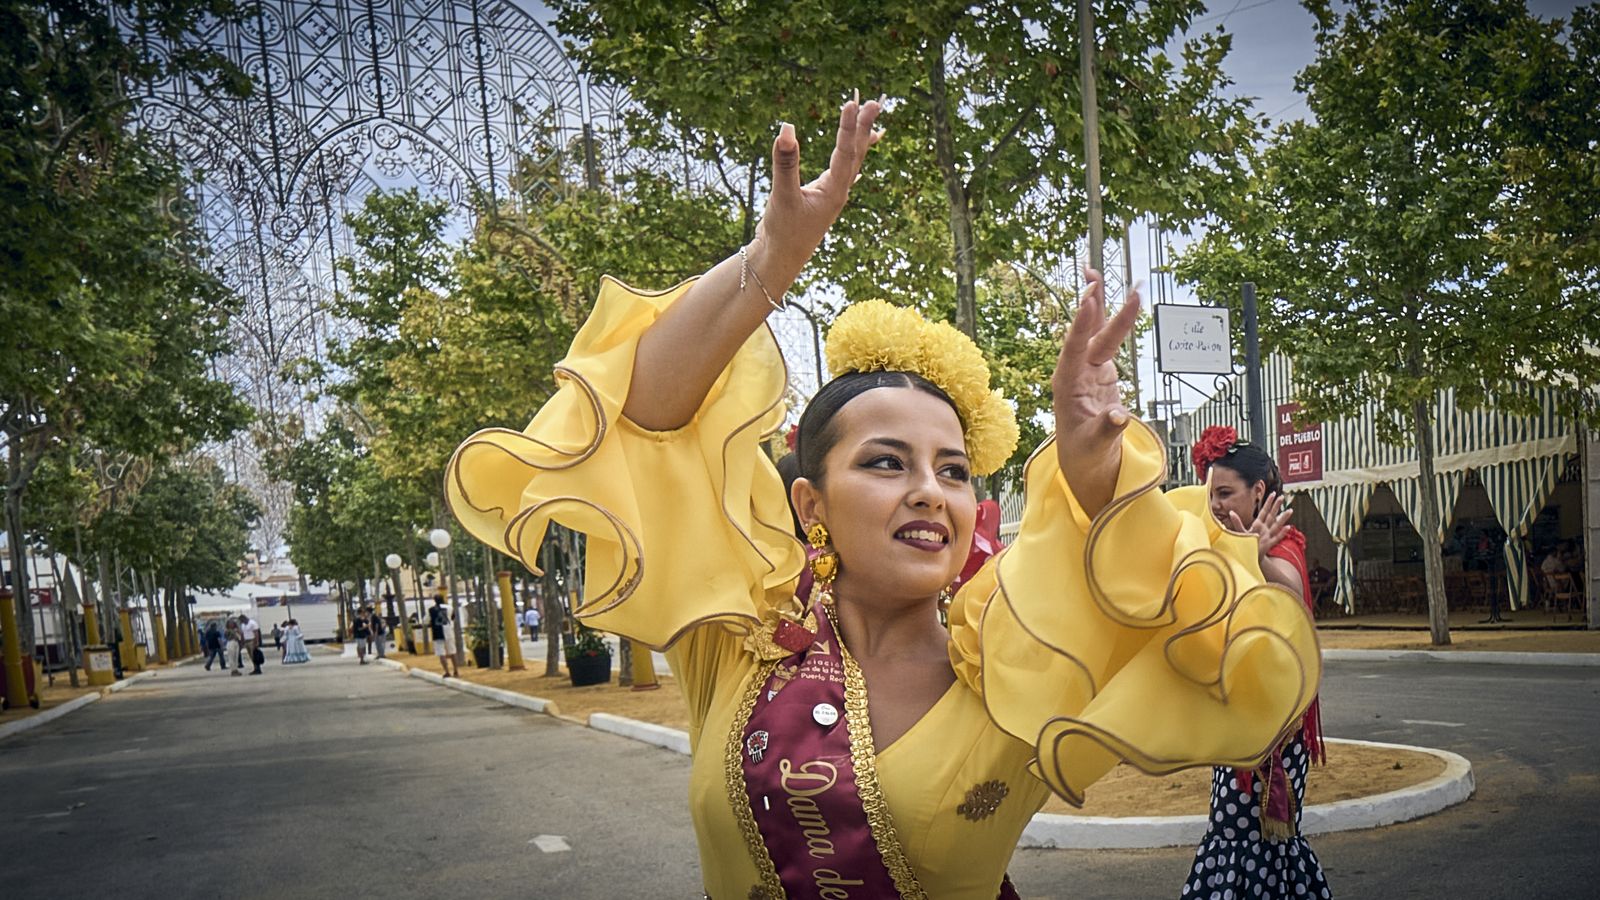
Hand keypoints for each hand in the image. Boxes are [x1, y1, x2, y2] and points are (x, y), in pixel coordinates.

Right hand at [754, 91, 883, 274]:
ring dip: (861, 140)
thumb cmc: (783, 231)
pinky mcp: (822, 197)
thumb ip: (785, 163)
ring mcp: (832, 194)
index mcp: (833, 191)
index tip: (851, 103)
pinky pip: (842, 172)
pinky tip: (857, 159)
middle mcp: (838, 191)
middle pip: (856, 154)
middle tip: (874, 103)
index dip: (849, 127)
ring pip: (852, 162)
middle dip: (864, 127)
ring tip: (874, 122)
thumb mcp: (782, 195)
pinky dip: (851, 159)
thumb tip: (787, 128)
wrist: (780, 258)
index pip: (845, 153)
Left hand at [1053, 267, 1140, 517]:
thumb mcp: (1097, 446)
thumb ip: (1108, 429)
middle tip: (1094, 277)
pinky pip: (1107, 338)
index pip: (1075, 350)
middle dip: (1090, 306)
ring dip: (1097, 303)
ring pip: (1094, 331)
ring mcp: (1088, 368)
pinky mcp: (1101, 369)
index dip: (1081, 326)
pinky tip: (1110, 296)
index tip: (1086, 301)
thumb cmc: (1087, 454)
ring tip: (1094, 273)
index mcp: (1067, 386)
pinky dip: (1111, 318)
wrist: (1087, 461)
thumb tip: (1119, 416)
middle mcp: (1074, 372)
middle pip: (1084, 333)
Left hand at [1229, 492, 1293, 556]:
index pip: (1264, 511)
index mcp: (1258, 524)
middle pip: (1272, 515)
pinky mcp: (1269, 544)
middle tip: (1282, 497)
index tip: (1273, 493)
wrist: (1248, 556)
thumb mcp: (1240, 532)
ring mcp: (1268, 536)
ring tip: (1290, 510)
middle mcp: (1264, 528)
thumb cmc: (1245, 543)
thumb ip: (1237, 522)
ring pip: (1277, 525)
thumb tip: (1231, 512)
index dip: (1268, 502)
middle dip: (1277, 506)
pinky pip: (1277, 537)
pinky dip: (1282, 533)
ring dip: (1283, 518)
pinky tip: (1288, 527)